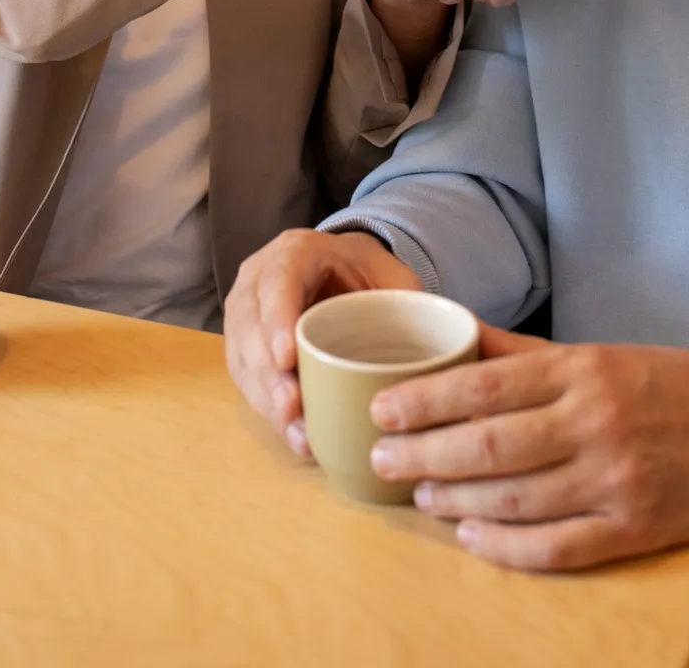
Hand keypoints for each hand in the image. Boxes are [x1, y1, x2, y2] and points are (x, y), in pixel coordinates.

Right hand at [224, 229, 417, 451]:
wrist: (341, 271)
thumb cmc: (365, 274)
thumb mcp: (390, 274)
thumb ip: (409, 300)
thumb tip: (445, 343)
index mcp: (294, 252)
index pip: (278, 282)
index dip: (278, 319)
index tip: (289, 358)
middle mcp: (258, 279)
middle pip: (251, 326)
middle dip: (269, 373)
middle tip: (293, 408)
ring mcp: (245, 314)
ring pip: (243, 358)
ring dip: (267, 400)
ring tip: (298, 435)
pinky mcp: (243, 347)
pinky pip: (245, 379)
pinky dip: (268, 410)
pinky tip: (295, 435)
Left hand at [366, 324, 688, 570]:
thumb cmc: (670, 385)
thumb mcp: (600, 355)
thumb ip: (526, 355)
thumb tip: (455, 334)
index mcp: (584, 370)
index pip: (486, 385)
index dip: (427, 400)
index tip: (383, 408)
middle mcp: (597, 422)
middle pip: (490, 445)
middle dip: (425, 453)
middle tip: (383, 457)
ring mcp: (617, 479)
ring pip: (516, 498)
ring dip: (457, 502)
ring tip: (420, 496)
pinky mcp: (637, 528)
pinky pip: (558, 546)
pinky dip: (508, 547)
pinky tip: (473, 537)